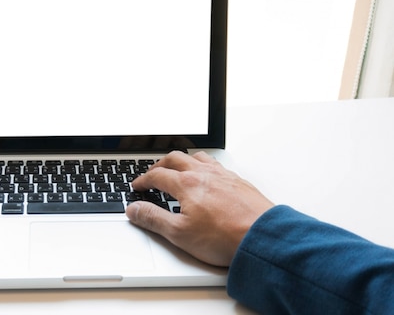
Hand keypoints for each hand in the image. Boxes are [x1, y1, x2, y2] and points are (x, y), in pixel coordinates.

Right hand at [126, 150, 273, 266]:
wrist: (262, 237)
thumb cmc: (225, 237)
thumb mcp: (179, 233)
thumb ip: (153, 219)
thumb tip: (134, 209)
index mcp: (186, 184)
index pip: (157, 176)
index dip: (143, 180)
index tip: (138, 186)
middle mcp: (203, 174)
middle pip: (175, 159)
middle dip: (160, 164)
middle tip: (153, 173)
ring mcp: (223, 175)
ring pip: (197, 157)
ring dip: (183, 160)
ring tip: (178, 167)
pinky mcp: (238, 181)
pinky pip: (216, 164)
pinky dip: (204, 165)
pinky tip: (208, 175)